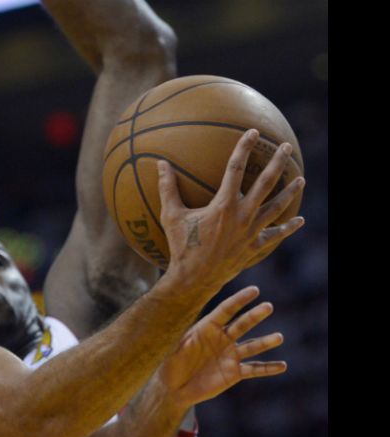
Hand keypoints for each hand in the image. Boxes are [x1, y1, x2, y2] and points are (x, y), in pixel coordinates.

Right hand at [157, 129, 304, 291]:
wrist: (193, 279)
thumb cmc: (180, 246)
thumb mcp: (171, 216)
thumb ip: (167, 188)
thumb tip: (160, 164)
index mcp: (223, 204)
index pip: (236, 168)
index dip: (244, 147)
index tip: (252, 132)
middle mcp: (243, 215)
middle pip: (266, 183)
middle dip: (278, 163)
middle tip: (285, 147)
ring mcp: (251, 232)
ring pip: (276, 207)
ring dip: (290, 192)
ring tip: (301, 179)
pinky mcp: (254, 248)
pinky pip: (275, 236)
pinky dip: (288, 228)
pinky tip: (299, 220)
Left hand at [158, 286, 285, 405]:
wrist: (174, 388)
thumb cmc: (168, 364)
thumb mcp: (170, 349)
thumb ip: (178, 339)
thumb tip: (180, 329)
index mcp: (206, 328)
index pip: (225, 310)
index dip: (239, 300)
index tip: (254, 290)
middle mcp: (221, 339)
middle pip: (241, 324)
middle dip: (254, 315)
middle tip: (268, 306)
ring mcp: (229, 355)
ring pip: (251, 346)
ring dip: (265, 342)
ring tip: (279, 337)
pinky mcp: (234, 373)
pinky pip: (254, 369)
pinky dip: (268, 368)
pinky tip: (282, 366)